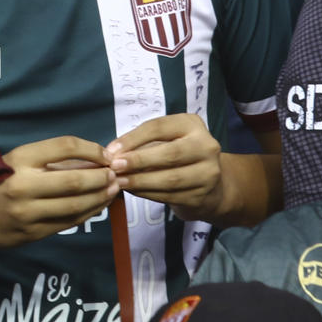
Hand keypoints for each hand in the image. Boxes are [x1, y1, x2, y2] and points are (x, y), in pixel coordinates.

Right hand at [0, 135, 116, 247]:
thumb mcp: (11, 161)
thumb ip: (46, 160)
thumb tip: (91, 159)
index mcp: (18, 160)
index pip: (65, 146)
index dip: (92, 149)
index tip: (105, 154)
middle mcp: (23, 185)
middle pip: (76, 179)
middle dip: (103, 176)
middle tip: (116, 173)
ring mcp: (28, 212)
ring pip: (77, 204)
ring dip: (101, 196)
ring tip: (113, 189)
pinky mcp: (32, 233)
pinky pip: (69, 222)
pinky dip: (89, 212)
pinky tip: (99, 205)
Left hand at [105, 113, 223, 219]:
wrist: (209, 186)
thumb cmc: (177, 157)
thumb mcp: (164, 141)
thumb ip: (141, 144)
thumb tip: (112, 154)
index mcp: (192, 125)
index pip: (159, 128)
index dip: (133, 139)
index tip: (111, 150)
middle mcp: (206, 147)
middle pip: (170, 153)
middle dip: (138, 161)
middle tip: (114, 167)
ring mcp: (208, 173)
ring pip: (170, 178)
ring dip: (140, 181)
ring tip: (120, 182)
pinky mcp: (202, 195)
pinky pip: (170, 196)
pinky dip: (147, 194)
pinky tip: (133, 191)